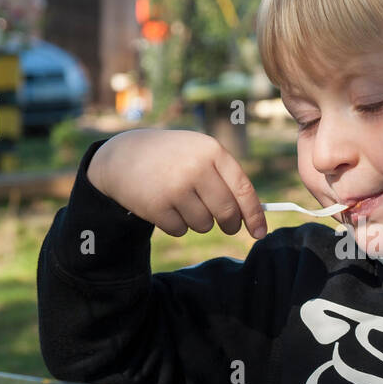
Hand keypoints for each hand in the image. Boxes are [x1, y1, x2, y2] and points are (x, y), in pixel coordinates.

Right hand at [86, 128, 267, 238]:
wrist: (123, 156)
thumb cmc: (172, 158)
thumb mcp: (199, 153)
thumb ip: (226, 179)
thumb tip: (255, 215)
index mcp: (211, 151)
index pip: (242, 189)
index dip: (254, 215)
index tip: (260, 232)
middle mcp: (195, 167)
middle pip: (226, 213)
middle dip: (230, 224)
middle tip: (228, 225)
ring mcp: (175, 187)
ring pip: (203, 225)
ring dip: (198, 222)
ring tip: (183, 203)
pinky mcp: (156, 205)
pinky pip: (180, 230)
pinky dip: (176, 225)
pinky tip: (165, 207)